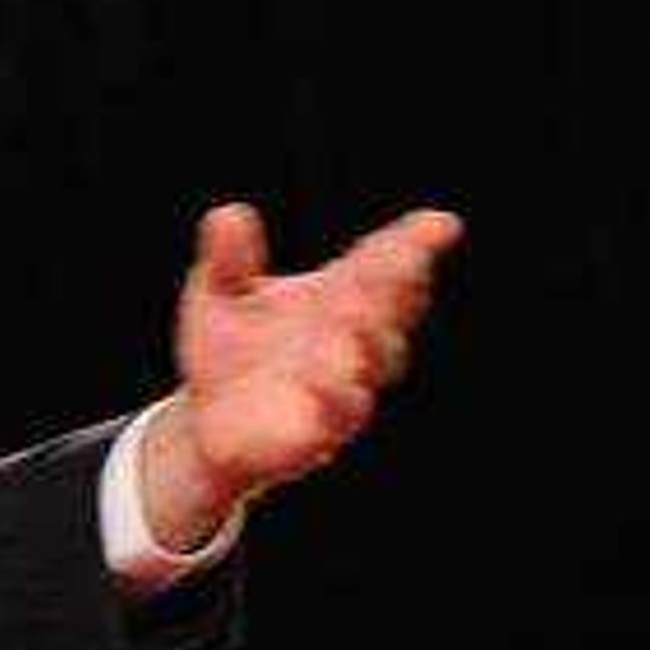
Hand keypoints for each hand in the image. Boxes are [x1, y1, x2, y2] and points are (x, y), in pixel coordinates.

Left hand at [145, 201, 457, 535]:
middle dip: (393, 287)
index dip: (414, 245)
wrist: (210, 425)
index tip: (439, 225)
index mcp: (339, 298)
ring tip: (351, 318)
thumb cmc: (230, 350)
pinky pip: (334, 419)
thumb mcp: (219, 297)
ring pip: (373, 366)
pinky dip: (330, 398)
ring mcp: (343, 389)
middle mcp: (354, 342)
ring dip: (368, 341)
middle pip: (389, 311)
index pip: (386, 265)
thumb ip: (230, 260)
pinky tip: (316, 382)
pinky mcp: (317, 436)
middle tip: (390, 263)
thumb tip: (227, 214)